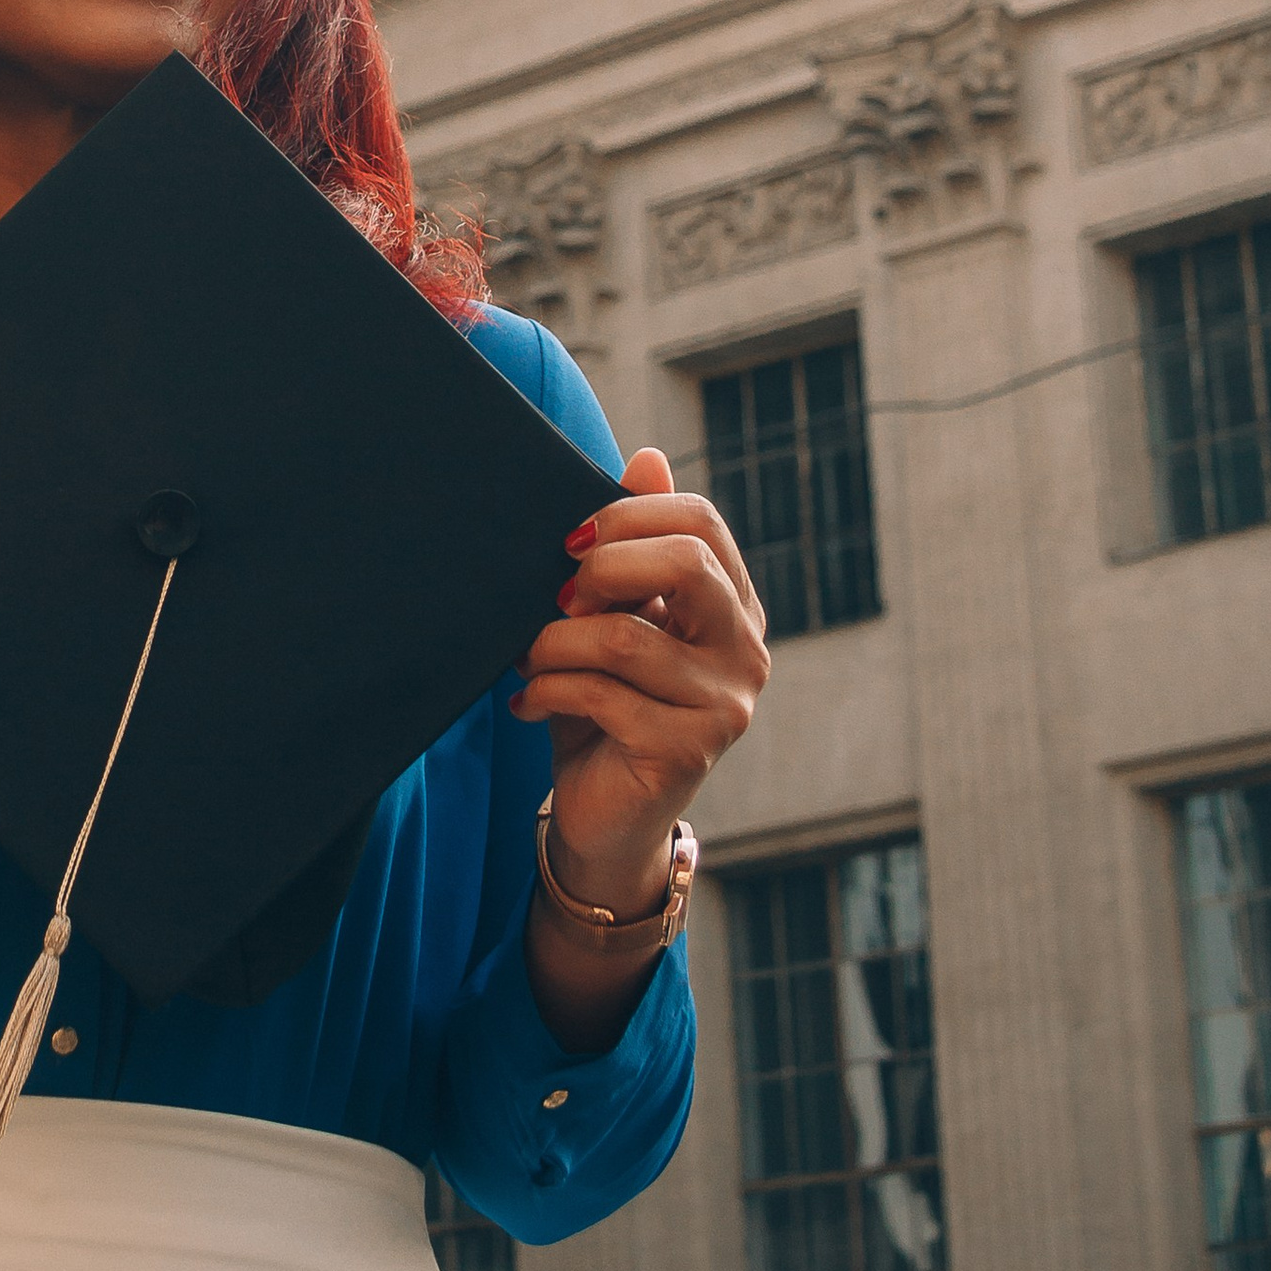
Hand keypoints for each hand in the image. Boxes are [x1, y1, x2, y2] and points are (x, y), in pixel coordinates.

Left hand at [511, 448, 767, 918]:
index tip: (567, 540)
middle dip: (601, 568)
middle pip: (685, 564)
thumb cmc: (606, 699)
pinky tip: (526, 702)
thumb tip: (647, 456)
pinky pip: (602, 696)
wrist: (605, 814)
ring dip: (552, 641)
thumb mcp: (616, 616)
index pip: (699, 522)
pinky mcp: (689, 751)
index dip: (626, 514)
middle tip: (553, 595)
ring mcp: (726, 705)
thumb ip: (633, 541)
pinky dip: (546, 689)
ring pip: (624, 637)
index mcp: (734, 603)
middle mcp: (746, 649)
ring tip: (524, 655)